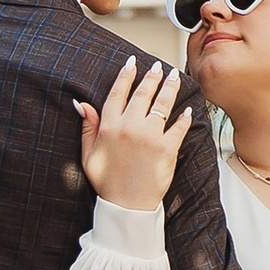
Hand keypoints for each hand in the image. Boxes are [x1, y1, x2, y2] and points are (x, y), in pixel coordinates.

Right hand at [77, 56, 190, 211]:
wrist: (127, 206)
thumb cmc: (107, 181)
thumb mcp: (88, 154)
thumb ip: (88, 127)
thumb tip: (82, 104)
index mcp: (109, 127)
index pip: (118, 93)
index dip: (125, 76)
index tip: (131, 63)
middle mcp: (130, 127)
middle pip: (143, 94)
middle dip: (151, 77)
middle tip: (156, 66)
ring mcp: (150, 136)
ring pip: (162, 103)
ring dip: (169, 87)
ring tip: (173, 76)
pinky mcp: (168, 148)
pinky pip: (179, 126)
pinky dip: (184, 118)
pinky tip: (187, 110)